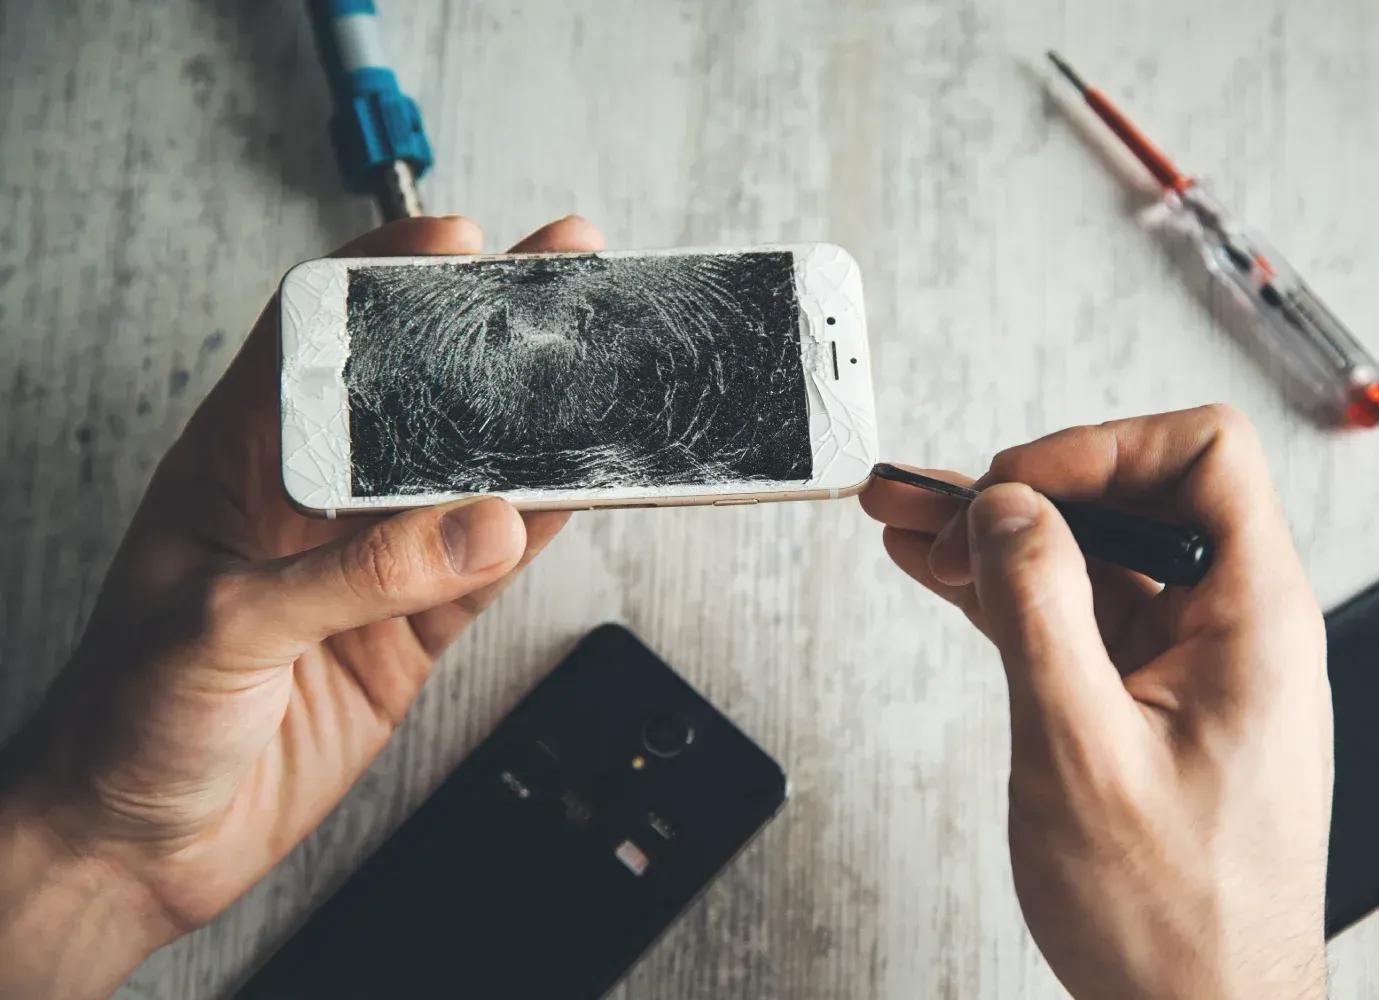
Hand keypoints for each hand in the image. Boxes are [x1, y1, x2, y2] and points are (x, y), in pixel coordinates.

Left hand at [0, 215, 605, 998]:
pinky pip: (485, 568)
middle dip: (486, 337)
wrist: (137, 843)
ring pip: (465, 476)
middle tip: (560, 283)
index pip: (313, 341)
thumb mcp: (221, 629)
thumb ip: (352, 575)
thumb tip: (477, 526)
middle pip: (413, 396)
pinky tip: (577, 491)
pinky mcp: (406, 631)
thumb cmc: (126, 720)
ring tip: (595, 374)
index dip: (384, 280)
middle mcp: (310, 502)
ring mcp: (367, 565)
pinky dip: (536, 532)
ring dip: (530, 429)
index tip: (457, 246)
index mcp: (236, 463)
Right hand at [862, 405, 1331, 999]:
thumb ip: (1041, 611)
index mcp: (1252, 620)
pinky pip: (1071, 613)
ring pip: (1086, 556)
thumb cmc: (1172, 918)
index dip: (1103, 448)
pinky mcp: (1141, 696)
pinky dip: (1004, 591)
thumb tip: (1006, 508)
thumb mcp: (1082, 752)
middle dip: (1022, 491)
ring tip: (904, 520)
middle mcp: (1226, 626)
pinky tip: (938, 573)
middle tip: (929, 508)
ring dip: (996, 538)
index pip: (1205, 457)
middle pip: (1128, 501)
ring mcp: (1182, 662)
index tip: (1016, 487)